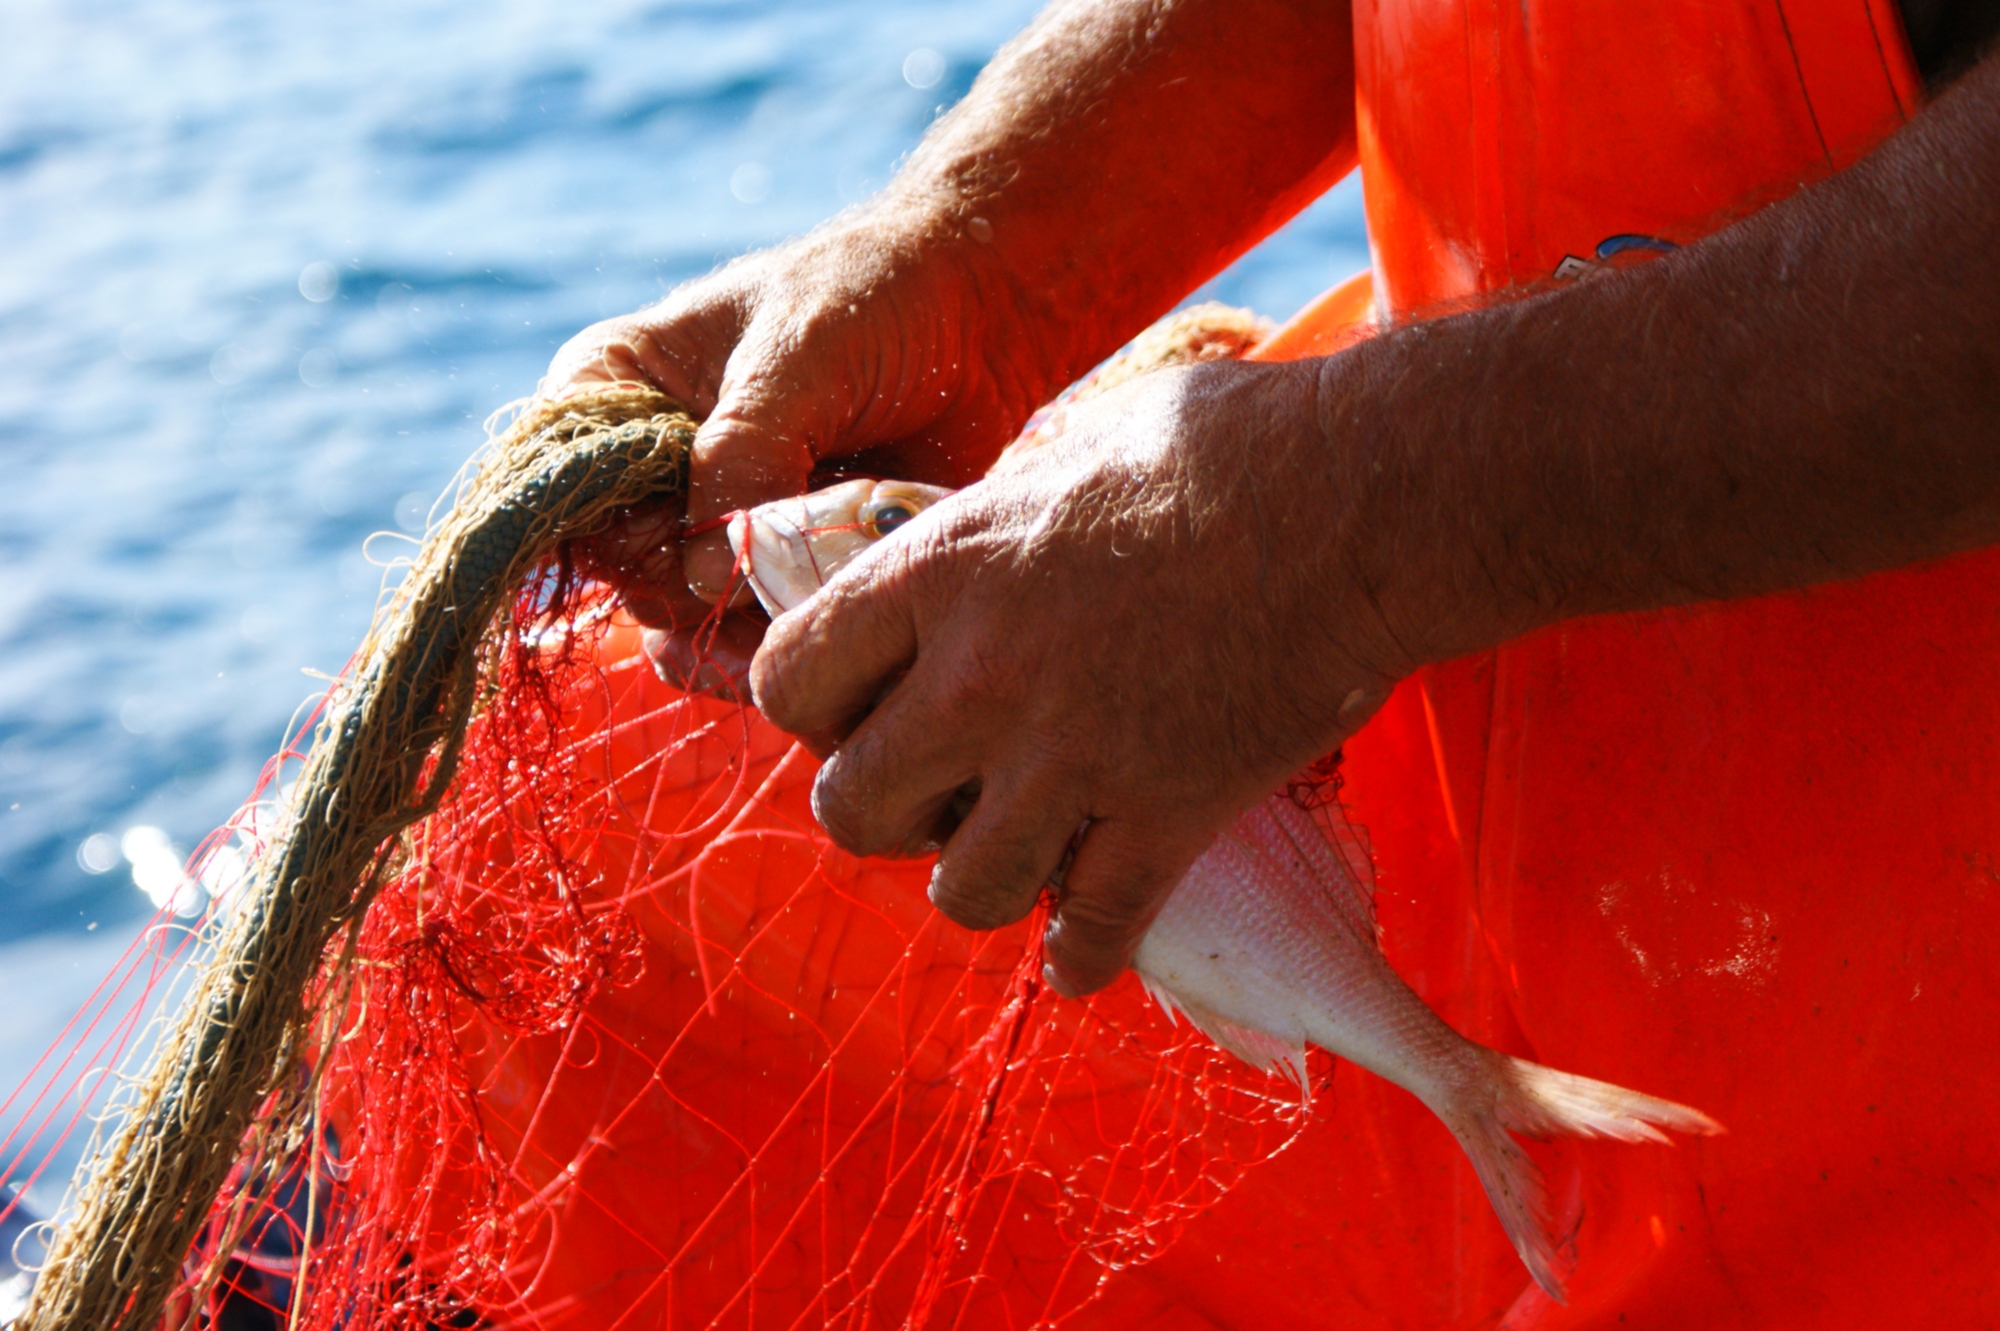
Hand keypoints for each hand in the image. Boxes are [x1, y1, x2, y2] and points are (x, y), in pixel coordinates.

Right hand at [544, 213, 1051, 689]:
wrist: (981, 314)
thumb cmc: (876, 299)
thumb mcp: (801, 353)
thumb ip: (746, 453)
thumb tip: (704, 571)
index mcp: (619, 388)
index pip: (561, 484)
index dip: (608, 530)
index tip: (672, 540)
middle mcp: (651, 468)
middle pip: (623, 571)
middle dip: (687, 594)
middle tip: (760, 582)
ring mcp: (715, 526)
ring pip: (683, 622)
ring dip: (737, 637)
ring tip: (801, 612)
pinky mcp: (779, 569)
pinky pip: (750, 640)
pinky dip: (783, 648)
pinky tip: (822, 630)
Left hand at [749, 358, 1406, 994]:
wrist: (1360, 501)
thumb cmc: (1220, 446)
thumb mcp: (1064, 448)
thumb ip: (992, 524)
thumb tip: (965, 547)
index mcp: (940, 571)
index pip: (789, 680)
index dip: (815, 706)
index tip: (862, 706)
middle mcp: (981, 678)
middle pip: (849, 809)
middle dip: (884, 808)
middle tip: (934, 788)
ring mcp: (1072, 760)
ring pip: (960, 893)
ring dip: (982, 879)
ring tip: (1019, 849)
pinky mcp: (1166, 820)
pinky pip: (1091, 936)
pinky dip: (1082, 953)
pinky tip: (1085, 940)